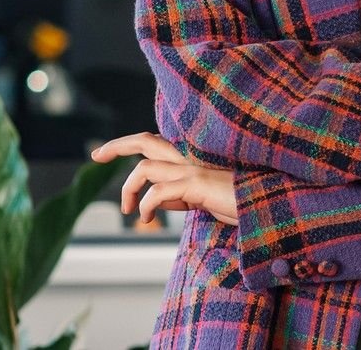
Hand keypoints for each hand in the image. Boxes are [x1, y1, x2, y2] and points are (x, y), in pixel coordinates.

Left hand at [92, 133, 237, 225]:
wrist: (265, 205)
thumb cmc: (239, 203)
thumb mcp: (203, 200)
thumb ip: (181, 196)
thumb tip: (157, 201)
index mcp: (192, 160)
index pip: (156, 142)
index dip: (129, 144)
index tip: (103, 152)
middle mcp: (190, 159)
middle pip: (146, 141)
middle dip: (117, 146)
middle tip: (96, 155)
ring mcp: (192, 170)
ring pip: (144, 168)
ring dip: (128, 190)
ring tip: (128, 210)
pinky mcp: (196, 184)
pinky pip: (157, 192)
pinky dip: (144, 206)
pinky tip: (147, 218)